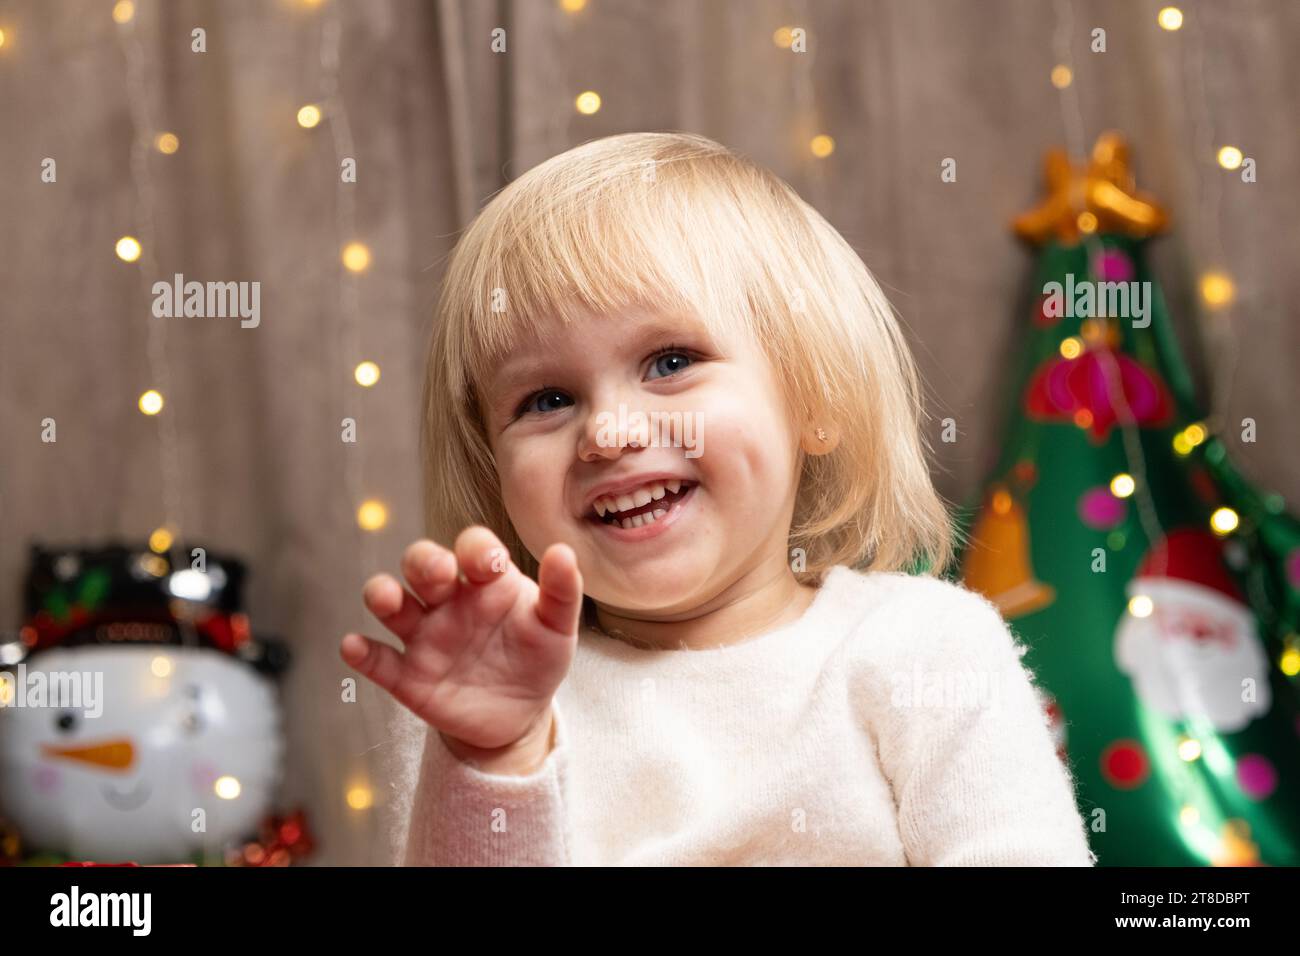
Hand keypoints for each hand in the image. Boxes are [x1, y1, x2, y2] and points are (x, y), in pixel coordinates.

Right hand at [340, 527, 582, 755]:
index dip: (476, 549)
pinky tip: (354, 647)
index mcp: (486, 581)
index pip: (472, 547)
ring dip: (382, 594)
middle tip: (439, 573)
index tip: (490, 564)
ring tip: (386, 600)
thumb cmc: (537, 656)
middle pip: (421, 563)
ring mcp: (425, 635)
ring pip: (390, 602)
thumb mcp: (557, 627)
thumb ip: (562, 591)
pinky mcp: (408, 675)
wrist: (520, 714)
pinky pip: (378, 660)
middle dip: (424, 561)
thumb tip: (564, 551)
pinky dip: (362, 652)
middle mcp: (448, 599)